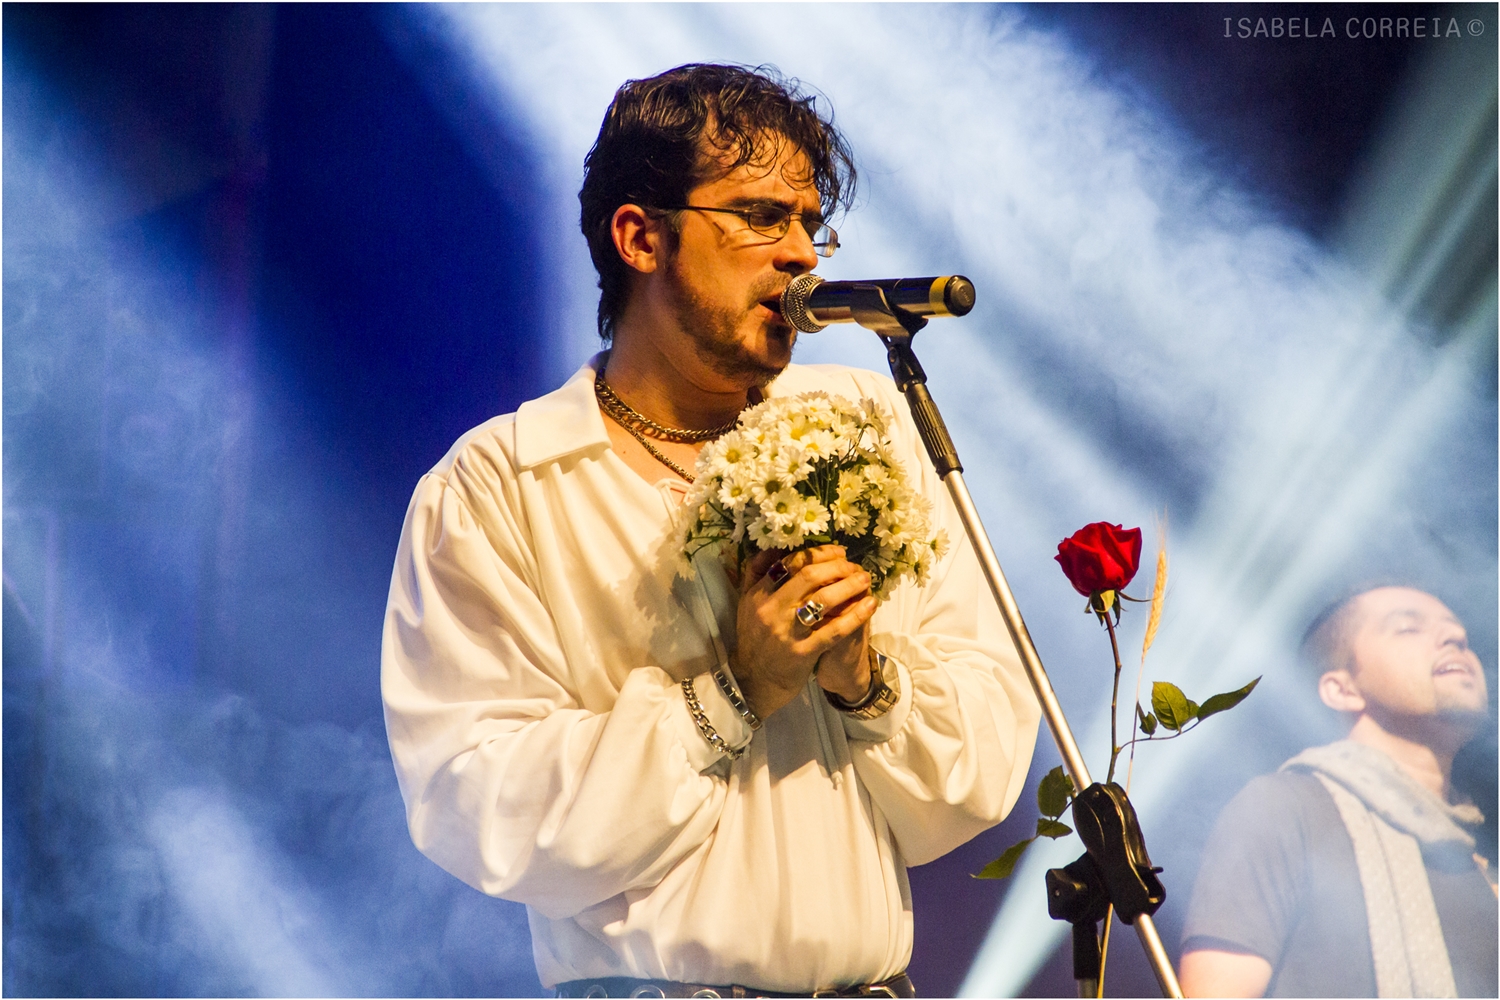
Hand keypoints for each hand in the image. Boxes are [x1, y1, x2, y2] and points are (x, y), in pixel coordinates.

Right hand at [730, 545, 876, 717]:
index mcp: (758, 595)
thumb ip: (755, 573)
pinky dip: (855, 615)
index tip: (837, 552)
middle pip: (808, 576)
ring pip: (823, 599)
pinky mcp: (803, 652)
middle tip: (853, 564)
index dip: (817, 553)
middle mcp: (771, 610)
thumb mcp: (747, 604)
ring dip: (849, 585)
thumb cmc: (755, 639)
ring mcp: (787, 631)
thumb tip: (773, 548)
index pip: (789, 562)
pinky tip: (870, 605)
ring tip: (865, 579)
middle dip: (836, 566)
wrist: (754, 681)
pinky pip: (834, 630)